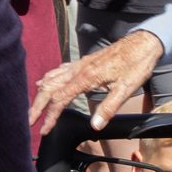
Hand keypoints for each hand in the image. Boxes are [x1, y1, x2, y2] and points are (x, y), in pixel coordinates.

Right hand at [30, 30, 163, 133]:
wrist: (143, 43)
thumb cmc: (136, 64)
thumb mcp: (126, 89)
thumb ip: (108, 108)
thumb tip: (95, 126)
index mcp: (86, 77)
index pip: (60, 99)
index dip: (50, 116)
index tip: (44, 129)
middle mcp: (79, 69)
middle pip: (49, 88)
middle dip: (37, 105)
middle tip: (29, 120)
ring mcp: (80, 64)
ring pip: (52, 77)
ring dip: (40, 93)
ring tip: (34, 106)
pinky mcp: (84, 62)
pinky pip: (60, 70)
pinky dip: (49, 79)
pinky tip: (45, 83)